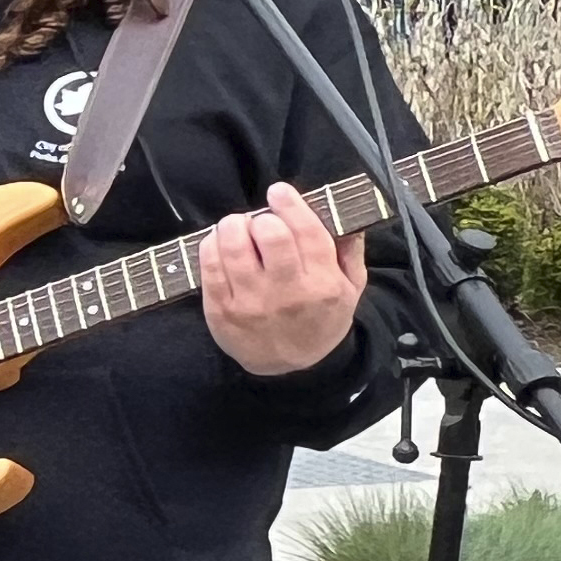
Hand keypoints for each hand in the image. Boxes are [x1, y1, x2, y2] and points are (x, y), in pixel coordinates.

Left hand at [200, 181, 365, 378]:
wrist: (291, 368)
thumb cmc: (321, 321)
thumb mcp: (350, 290)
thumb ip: (349, 252)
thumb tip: (348, 217)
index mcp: (323, 284)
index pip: (306, 233)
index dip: (290, 205)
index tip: (279, 192)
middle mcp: (287, 292)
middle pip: (269, 235)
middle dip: (262, 217)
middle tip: (260, 220)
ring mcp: (251, 301)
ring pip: (233, 246)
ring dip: (233, 226)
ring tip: (238, 227)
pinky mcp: (221, 309)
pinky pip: (209, 266)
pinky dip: (212, 245)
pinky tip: (220, 243)